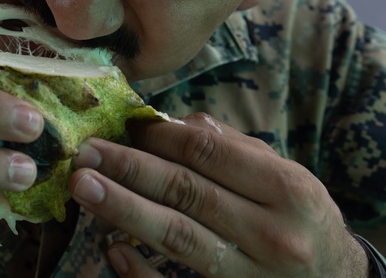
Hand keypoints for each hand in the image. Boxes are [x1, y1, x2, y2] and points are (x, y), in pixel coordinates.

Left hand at [68, 113, 369, 276]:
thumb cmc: (301, 220)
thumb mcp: (285, 177)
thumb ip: (231, 148)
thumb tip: (168, 123)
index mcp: (288, 188)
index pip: (208, 153)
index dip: (156, 138)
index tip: (120, 127)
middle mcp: (274, 233)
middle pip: (186, 192)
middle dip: (129, 168)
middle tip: (84, 152)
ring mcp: (254, 276)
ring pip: (178, 237)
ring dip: (124, 209)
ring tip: (85, 188)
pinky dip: (141, 271)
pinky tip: (112, 249)